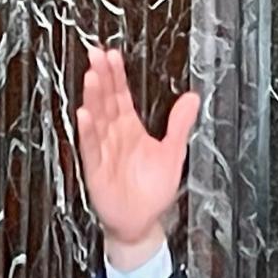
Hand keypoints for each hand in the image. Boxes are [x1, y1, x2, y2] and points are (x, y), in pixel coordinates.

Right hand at [75, 47, 199, 267]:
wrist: (142, 222)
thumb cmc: (153, 189)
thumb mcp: (172, 152)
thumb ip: (179, 125)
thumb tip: (191, 98)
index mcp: (130, 129)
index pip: (121, 96)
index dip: (116, 76)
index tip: (112, 54)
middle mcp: (114, 136)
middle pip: (106, 101)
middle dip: (102, 78)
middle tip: (97, 55)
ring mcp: (103, 150)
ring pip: (97, 120)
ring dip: (93, 98)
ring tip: (91, 76)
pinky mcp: (96, 169)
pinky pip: (90, 148)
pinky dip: (88, 132)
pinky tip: (85, 116)